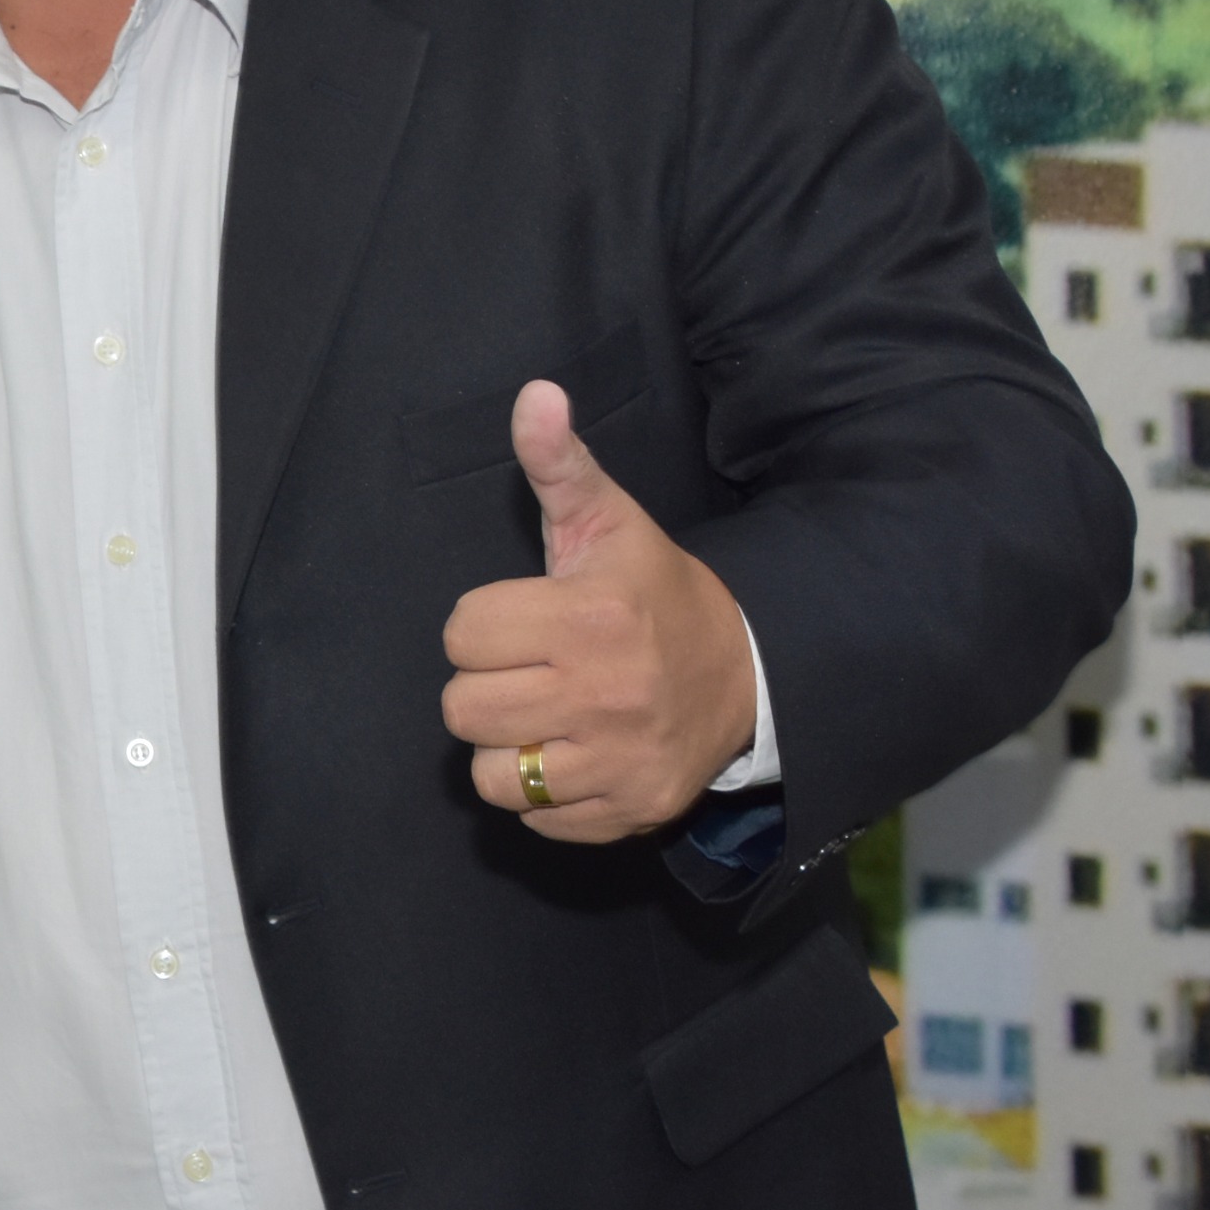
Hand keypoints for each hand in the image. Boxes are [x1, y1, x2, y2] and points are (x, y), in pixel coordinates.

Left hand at [441, 380, 758, 844]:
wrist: (747, 673)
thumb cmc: (654, 593)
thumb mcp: (608, 521)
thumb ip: (558, 462)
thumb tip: (534, 393)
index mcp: (589, 617)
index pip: (462, 633)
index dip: (482, 624)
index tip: (524, 619)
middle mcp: (603, 694)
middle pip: (463, 707)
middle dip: (485, 685)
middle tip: (530, 668)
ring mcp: (617, 760)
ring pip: (491, 772)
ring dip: (506, 745)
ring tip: (545, 713)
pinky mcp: (628, 811)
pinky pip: (533, 817)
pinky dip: (541, 793)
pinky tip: (574, 751)